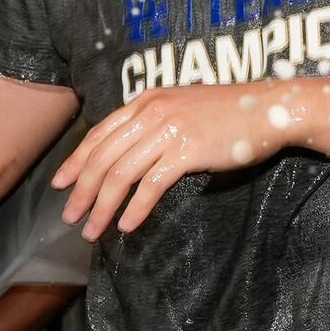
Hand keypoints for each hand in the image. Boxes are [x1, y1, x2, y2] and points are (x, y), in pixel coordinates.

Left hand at [51, 83, 289, 239]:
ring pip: (121, 173)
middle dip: (82, 190)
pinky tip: (128, 226)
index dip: (76, 160)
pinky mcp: (187, 150)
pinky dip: (136, 208)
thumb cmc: (229, 112)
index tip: (60, 183)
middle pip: (104, 156)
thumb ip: (155, 122)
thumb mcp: (182, 106)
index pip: (100, 133)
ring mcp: (169, 130)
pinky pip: (151, 185)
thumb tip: (129, 152)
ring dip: (103, 206)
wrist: (269, 108)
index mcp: (147, 101)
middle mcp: (152, 112)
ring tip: (92, 229)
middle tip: (69, 216)